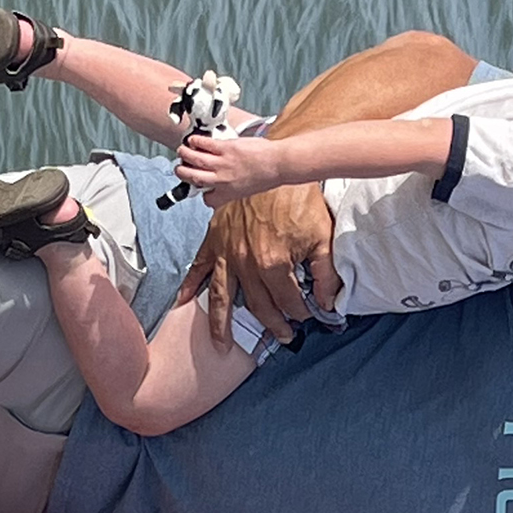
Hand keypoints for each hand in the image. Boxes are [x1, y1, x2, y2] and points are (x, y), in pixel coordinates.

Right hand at [173, 133, 284, 207]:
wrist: (278, 163)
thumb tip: (228, 184)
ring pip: (194, 159)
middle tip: (181, 168)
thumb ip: (234, 188)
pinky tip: (193, 139)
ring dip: (184, 154)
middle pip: (192, 177)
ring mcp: (222, 164)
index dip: (202, 194)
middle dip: (182, 172)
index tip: (202, 188)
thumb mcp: (248, 190)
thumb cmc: (268, 175)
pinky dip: (195, 141)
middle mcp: (221, 180)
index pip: (207, 199)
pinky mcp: (226, 148)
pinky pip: (204, 144)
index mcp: (228, 193)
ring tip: (183, 150)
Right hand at [176, 180, 340, 345]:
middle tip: (282, 337)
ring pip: (221, 296)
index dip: (300, 313)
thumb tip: (328, 302)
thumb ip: (326, 274)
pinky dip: (190, 287)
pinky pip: (199, 268)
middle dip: (272, 325)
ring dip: (221, 324)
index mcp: (274, 264)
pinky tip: (183, 303)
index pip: (288, 302)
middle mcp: (246, 263)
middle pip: (258, 306)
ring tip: (221, 345)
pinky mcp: (214, 240)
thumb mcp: (322, 237)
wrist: (275, 167)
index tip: (307, 317)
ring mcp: (227, 253)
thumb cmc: (300, 200)